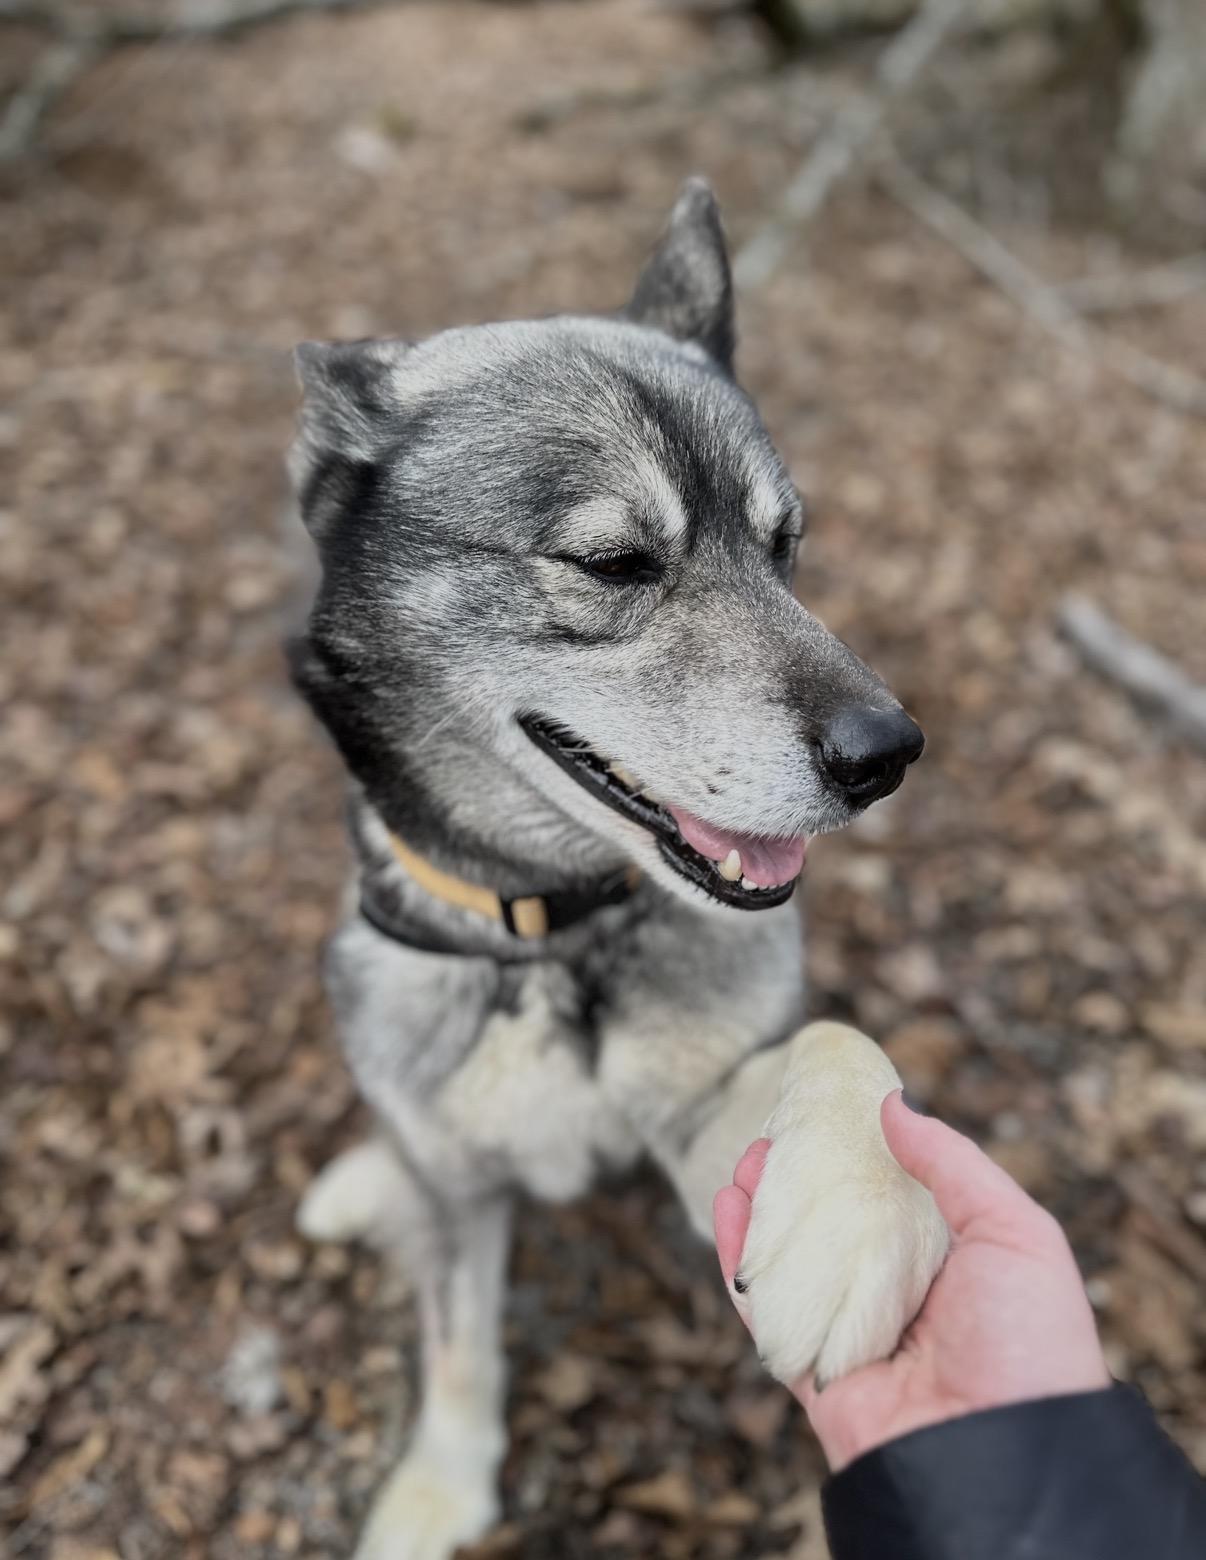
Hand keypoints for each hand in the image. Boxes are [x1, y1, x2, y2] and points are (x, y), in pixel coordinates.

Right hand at [714, 1091, 1109, 1471]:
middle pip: (834, 1225)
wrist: (1003, 1460)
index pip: (893, 1197)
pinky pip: (765, 1309)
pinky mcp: (812, 1371)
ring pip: (792, 1261)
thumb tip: (893, 1104)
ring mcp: (851, 1334)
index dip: (857, 1154)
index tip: (827, 1113)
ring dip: (762, 1208)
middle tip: (774, 1134)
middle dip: (801, 1178)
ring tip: (746, 1161)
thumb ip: (953, 1164)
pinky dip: (739, 1259)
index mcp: (950, 1264)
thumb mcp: (1015, 1233)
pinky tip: (728, 1208)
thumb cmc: (1027, 1343)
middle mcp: (897, 1297)